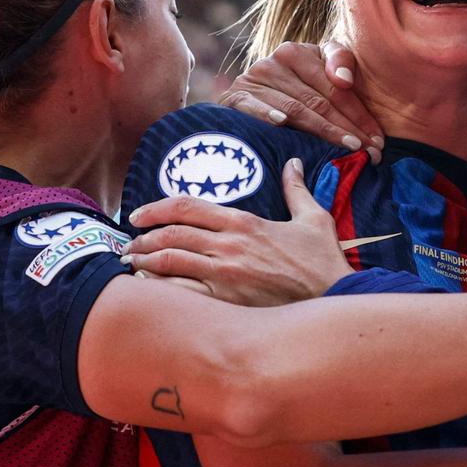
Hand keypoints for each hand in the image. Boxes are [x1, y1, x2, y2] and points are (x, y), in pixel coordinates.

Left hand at [125, 159, 351, 304]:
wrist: (336, 297)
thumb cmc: (323, 261)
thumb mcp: (314, 219)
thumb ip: (296, 190)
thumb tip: (294, 164)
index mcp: (243, 222)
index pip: (186, 207)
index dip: (155, 208)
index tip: (139, 215)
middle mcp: (229, 246)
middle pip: (170, 234)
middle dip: (143, 239)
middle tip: (130, 245)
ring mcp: (225, 276)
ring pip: (169, 263)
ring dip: (145, 263)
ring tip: (133, 266)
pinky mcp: (227, 303)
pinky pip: (182, 294)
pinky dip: (161, 291)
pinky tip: (152, 293)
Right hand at [221, 41, 383, 161]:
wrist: (247, 97)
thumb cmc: (294, 87)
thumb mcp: (320, 69)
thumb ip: (341, 61)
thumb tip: (344, 79)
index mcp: (299, 51)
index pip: (335, 87)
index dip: (359, 114)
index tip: (377, 139)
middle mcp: (275, 61)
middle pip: (318, 101)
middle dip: (347, 129)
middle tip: (368, 153)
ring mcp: (253, 78)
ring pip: (295, 108)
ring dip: (323, 131)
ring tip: (347, 149)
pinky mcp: (235, 96)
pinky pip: (253, 106)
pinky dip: (266, 113)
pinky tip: (280, 122)